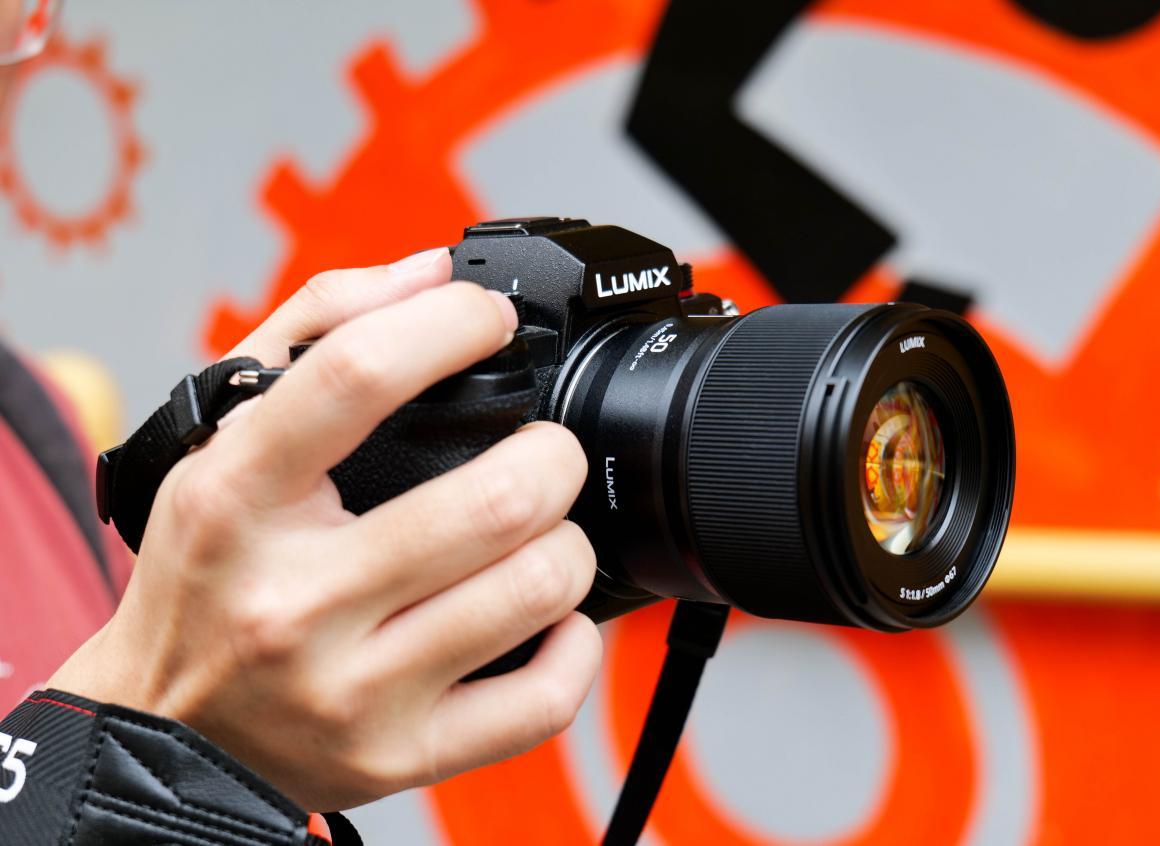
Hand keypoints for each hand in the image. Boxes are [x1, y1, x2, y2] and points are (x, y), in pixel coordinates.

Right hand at [48, 249, 601, 809]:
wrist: (166, 726)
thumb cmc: (209, 572)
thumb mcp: (221, 436)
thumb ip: (319, 332)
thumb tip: (432, 274)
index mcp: (237, 499)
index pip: (356, 377)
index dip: (450, 324)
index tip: (488, 321)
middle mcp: (292, 601)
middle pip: (492, 502)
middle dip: (551, 456)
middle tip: (542, 451)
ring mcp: (350, 690)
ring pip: (534, 589)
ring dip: (567, 541)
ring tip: (539, 530)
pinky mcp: (400, 757)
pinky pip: (543, 697)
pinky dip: (576, 641)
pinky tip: (548, 614)